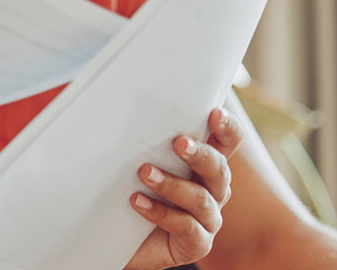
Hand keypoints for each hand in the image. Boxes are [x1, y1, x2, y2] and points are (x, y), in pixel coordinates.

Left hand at [122, 107, 244, 269]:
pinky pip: (187, 228)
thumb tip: (109, 93)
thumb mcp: (129, 159)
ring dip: (173, 184)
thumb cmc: (124, 189)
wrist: (111, 236)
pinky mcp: (196, 243)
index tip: (214, 112)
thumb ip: (134, 134)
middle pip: (219, 168)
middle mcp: (212, 189)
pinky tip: (137, 202)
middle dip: (200, 153)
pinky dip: (162, 214)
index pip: (226, 142)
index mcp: (202, 164)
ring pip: (202, 199)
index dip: (227, 127)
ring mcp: (207, 219)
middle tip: (178, 142)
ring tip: (144, 172)